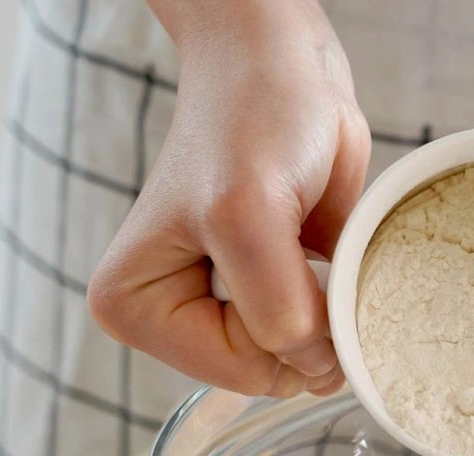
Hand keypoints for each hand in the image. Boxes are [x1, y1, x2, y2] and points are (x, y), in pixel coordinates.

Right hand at [88, 0, 368, 397]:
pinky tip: (318, 244)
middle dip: (305, 317)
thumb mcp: (249, 216)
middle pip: (269, 373)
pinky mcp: (268, 295)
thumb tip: (318, 370)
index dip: (287, 330)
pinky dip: (341, 297)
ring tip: (303, 234)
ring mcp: (221, 310)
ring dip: (326, 304)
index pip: (238, 372)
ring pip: (302, 359)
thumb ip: (278, 310)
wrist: (284, 64)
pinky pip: (323, 333)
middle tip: (298, 239)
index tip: (290, 256)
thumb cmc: (250, 115)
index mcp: (132, 308)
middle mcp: (170, 318)